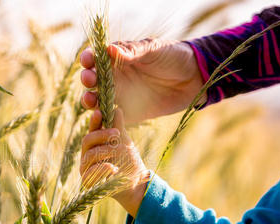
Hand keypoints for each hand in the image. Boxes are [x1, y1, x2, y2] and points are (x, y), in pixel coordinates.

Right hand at [80, 39, 204, 123]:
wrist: (192, 79)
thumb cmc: (172, 57)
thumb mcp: (153, 50)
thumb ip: (132, 52)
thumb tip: (109, 49)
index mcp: (117, 58)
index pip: (95, 58)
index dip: (88, 59)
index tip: (88, 61)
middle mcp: (114, 76)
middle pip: (91, 79)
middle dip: (87, 79)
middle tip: (90, 80)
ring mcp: (119, 95)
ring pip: (96, 99)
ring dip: (89, 100)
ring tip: (91, 101)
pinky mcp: (127, 112)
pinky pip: (110, 117)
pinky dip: (103, 118)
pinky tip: (103, 116)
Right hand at [80, 108, 149, 216]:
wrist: (136, 184)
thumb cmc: (129, 162)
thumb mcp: (125, 142)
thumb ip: (119, 128)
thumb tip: (117, 109)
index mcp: (95, 143)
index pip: (92, 129)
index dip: (95, 121)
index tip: (101, 112)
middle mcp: (87, 154)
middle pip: (87, 140)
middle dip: (101, 135)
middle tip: (117, 133)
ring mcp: (86, 168)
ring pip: (89, 155)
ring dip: (105, 151)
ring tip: (119, 151)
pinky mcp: (88, 181)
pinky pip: (90, 173)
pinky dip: (102, 169)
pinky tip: (113, 168)